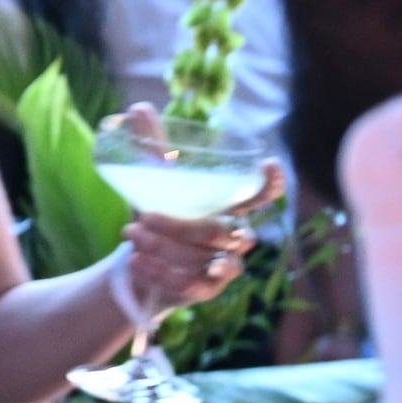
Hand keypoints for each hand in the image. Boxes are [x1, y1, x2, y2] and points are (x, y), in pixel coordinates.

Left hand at [113, 166, 279, 323]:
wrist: (141, 265)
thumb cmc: (156, 217)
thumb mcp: (151, 187)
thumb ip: (150, 155)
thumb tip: (137, 113)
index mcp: (230, 207)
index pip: (260, 194)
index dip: (270, 182)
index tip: (269, 164)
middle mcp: (237, 236)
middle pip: (218, 231)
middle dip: (177, 226)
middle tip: (144, 217)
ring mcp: (227, 265)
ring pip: (199, 258)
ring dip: (161, 247)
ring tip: (131, 235)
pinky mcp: (209, 289)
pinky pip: (188, 283)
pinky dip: (159, 272)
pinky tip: (136, 261)